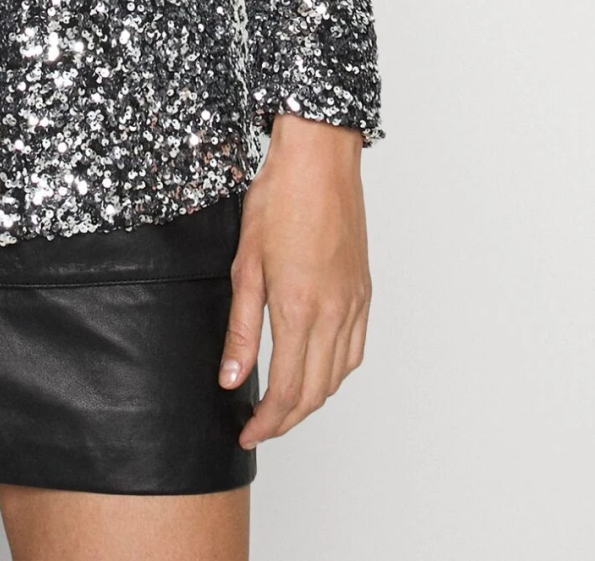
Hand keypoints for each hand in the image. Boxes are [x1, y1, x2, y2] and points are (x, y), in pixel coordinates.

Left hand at [218, 112, 370, 445]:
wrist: (319, 162)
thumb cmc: (278, 201)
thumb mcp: (245, 265)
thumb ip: (241, 327)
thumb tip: (231, 377)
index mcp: (300, 309)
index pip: (286, 390)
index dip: (266, 421)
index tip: (247, 432)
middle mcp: (334, 314)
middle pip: (315, 393)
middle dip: (287, 420)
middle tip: (259, 427)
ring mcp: (354, 304)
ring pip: (338, 376)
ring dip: (312, 400)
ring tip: (283, 405)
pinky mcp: (363, 292)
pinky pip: (355, 350)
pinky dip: (335, 372)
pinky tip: (317, 369)